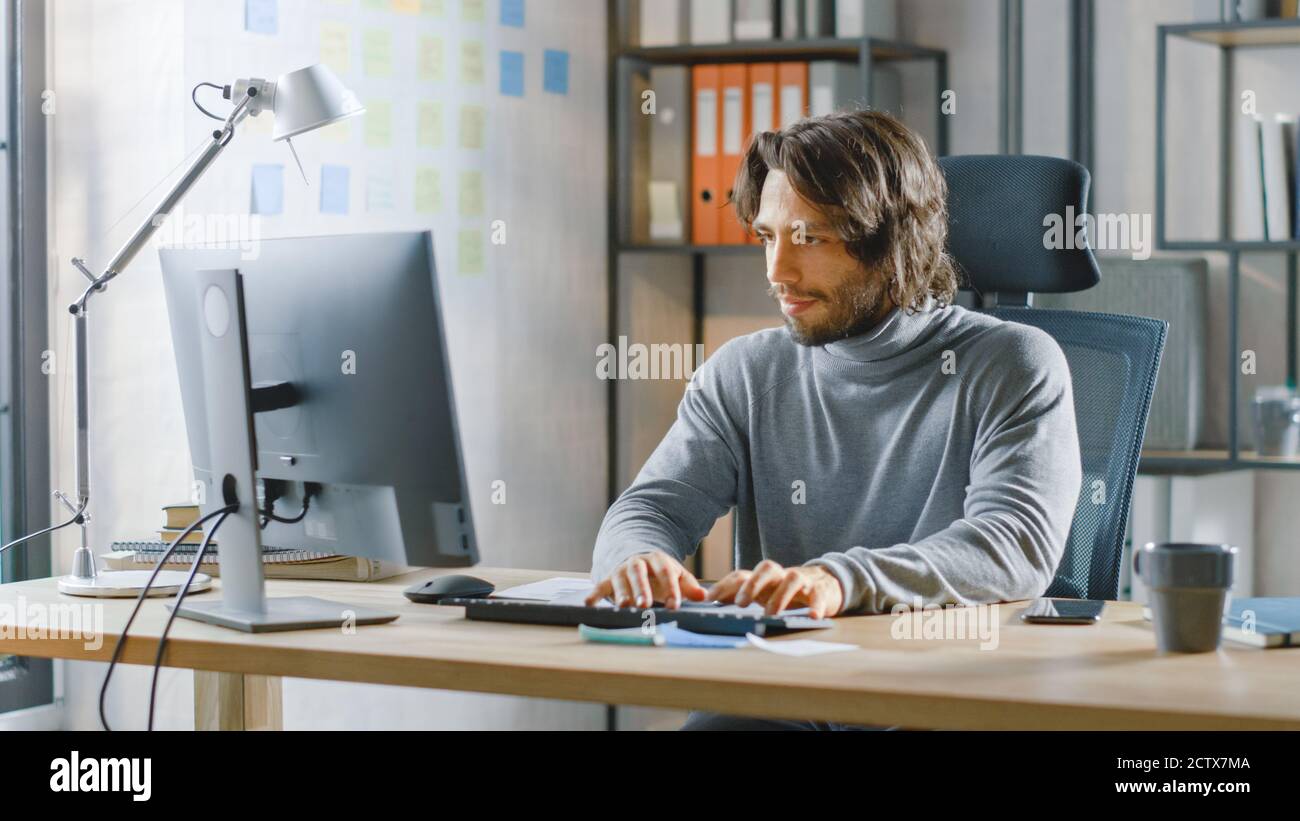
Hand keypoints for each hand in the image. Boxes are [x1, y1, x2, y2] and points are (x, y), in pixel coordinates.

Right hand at [585, 551, 707, 608]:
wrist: (635, 557)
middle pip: (639, 572)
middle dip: (642, 588)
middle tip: (645, 604)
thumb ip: (688, 585)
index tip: (675, 605)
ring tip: (624, 606)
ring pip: (620, 579)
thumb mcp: (675, 575)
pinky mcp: (607, 579)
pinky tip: (589, 604)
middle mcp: (637, 563)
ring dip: (621, 592)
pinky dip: (594, 594)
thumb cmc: (658, 572)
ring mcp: (621, 570)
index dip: (671, 588)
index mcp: (657, 559)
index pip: (665, 571)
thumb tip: (703, 596)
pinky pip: (599, 586)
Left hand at [706, 560, 843, 618]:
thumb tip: (712, 603)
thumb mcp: (765, 594)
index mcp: (763, 578)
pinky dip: (815, 606)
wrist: (827, 583)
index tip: (709, 599)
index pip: (742, 575)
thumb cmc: (788, 593)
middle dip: (752, 585)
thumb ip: (743, 596)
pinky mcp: (821, 591)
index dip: (725, 585)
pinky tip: (812, 616)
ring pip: (792, 579)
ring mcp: (802, 581)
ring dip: (780, 596)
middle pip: (766, 569)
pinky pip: (818, 596)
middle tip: (741, 603)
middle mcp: (781, 576)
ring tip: (771, 613)